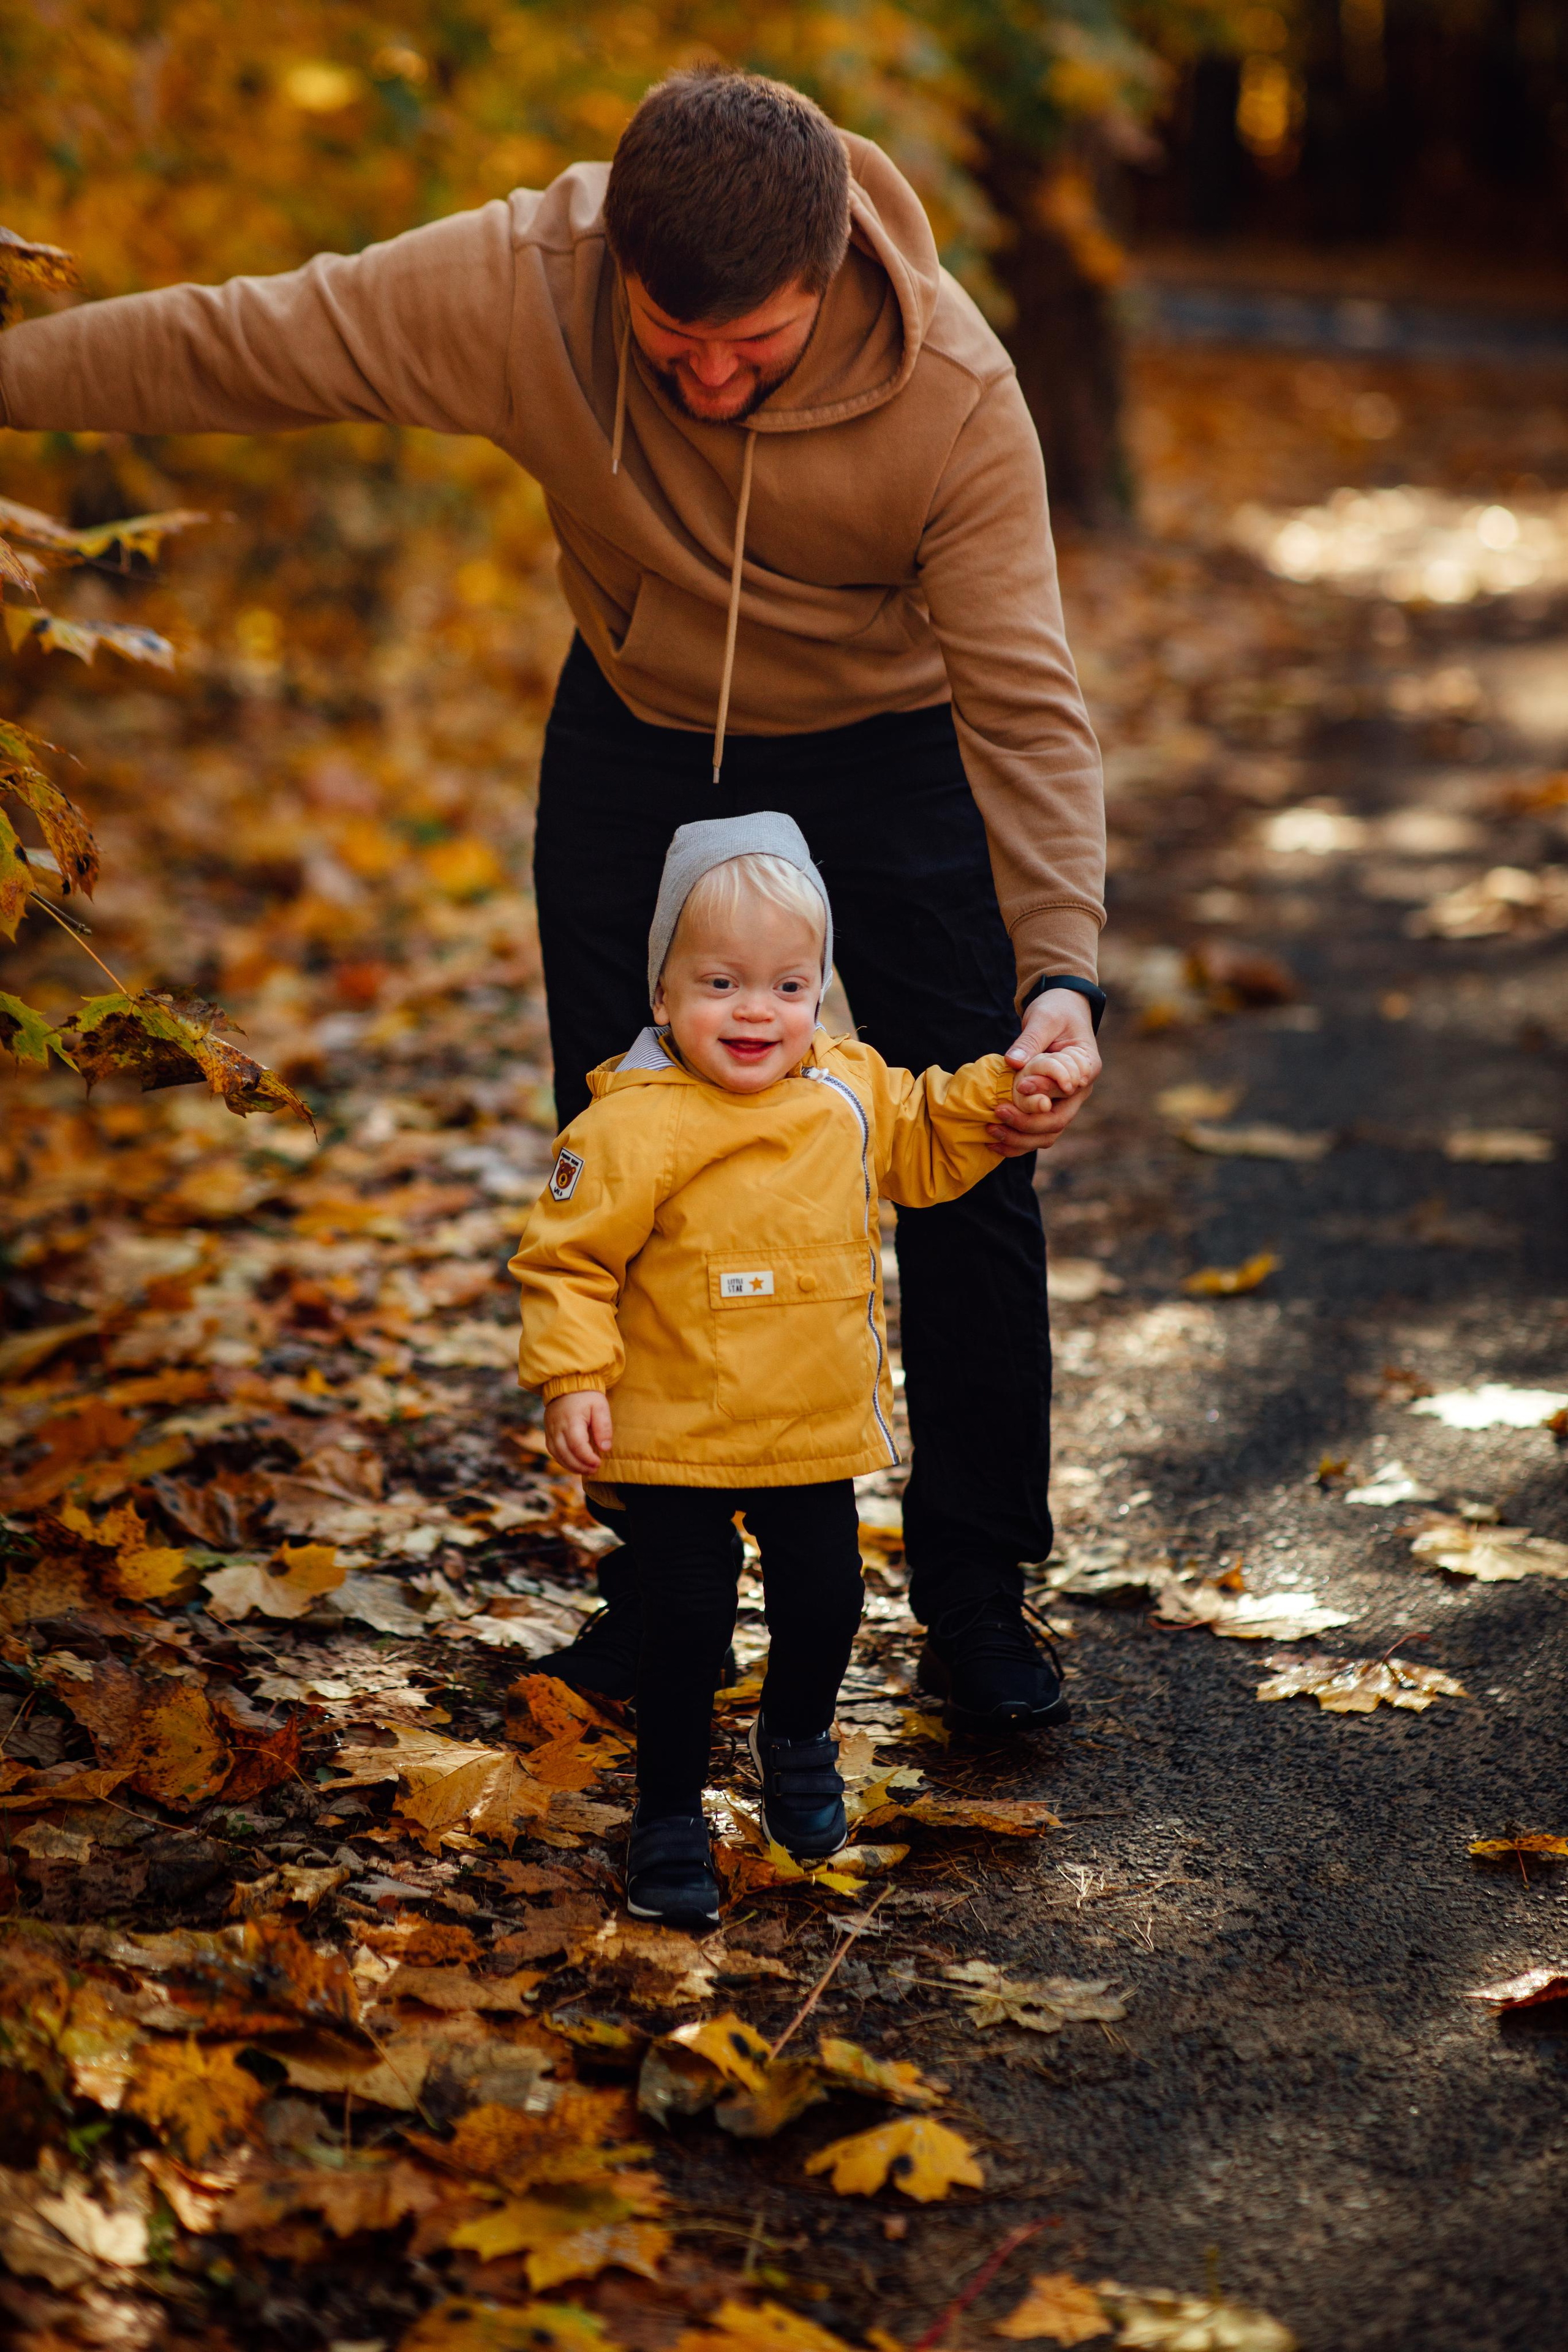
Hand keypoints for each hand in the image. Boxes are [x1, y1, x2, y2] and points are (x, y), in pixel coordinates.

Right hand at [544, 1390, 612, 1474]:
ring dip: (571, 1466)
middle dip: (580, 1466)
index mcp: (571, 1420)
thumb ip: (603, 1427)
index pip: (577, 1446)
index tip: (599, 1463)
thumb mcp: (600, 1406)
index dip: (587, 1458)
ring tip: (586, 1470)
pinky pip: (553, 1451)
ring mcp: (550, 1430)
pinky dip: (563, 1460)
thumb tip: (604, 1448)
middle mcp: (557, 1427)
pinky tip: (575, 1464)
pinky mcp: (548, 1432)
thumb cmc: (586, 1396)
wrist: (567, 1384)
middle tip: (594, 1470)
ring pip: (557, 1455)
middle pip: (565, 1454)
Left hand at [988, 988, 1102, 1155]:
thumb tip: (1013, 1062)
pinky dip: (1017, 1141)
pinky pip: (1037, 1133)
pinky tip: (994, 1142)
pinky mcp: (1049, 1107)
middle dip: (1026, 1123)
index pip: (1066, 1091)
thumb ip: (1031, 1040)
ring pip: (1047, 1134)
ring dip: (1019, 1139)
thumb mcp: (1044, 1019)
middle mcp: (1079, 1091)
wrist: (1061, 1010)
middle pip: (1057, 1121)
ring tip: (991, 1131)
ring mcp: (1065, 1102)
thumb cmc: (1056, 1011)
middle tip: (998, 1113)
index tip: (1019, 1086)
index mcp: (1086, 1068)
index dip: (1043, 1094)